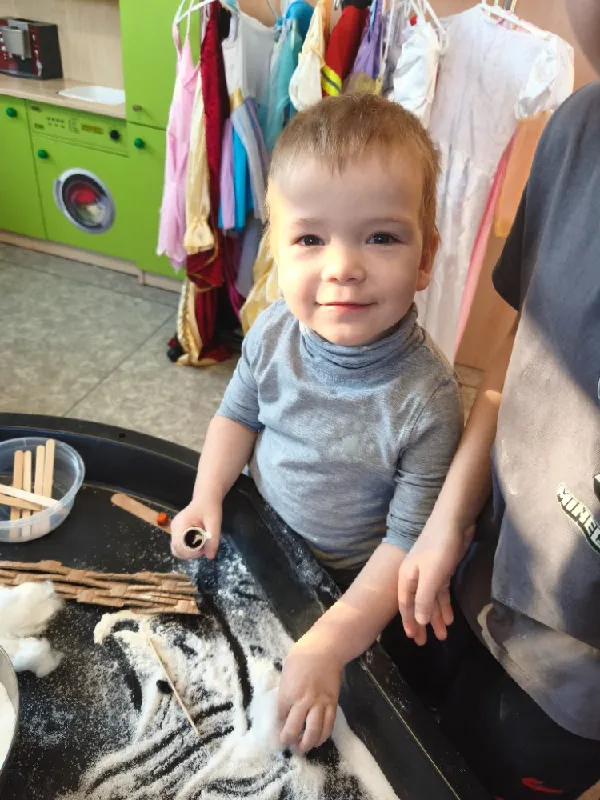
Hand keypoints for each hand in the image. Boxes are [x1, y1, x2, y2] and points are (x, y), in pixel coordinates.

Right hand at [170, 497, 221, 559]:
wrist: (206, 498)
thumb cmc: (210, 508)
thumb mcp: (215, 523)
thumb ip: (212, 539)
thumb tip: (210, 557)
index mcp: (181, 523)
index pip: (179, 545)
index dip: (191, 552)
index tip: (203, 550)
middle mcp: (174, 527)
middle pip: (177, 550)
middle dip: (191, 554)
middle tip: (204, 548)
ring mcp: (174, 530)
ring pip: (177, 550)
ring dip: (189, 553)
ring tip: (202, 545)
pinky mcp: (177, 532)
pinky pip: (180, 546)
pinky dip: (188, 549)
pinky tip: (198, 543)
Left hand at [277, 635, 342, 753]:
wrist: (325, 649)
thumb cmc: (301, 657)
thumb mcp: (286, 673)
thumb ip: (285, 692)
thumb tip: (283, 707)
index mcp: (288, 693)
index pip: (280, 717)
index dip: (278, 727)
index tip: (277, 731)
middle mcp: (303, 701)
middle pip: (294, 729)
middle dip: (289, 740)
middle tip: (287, 744)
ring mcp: (319, 704)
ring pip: (314, 731)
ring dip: (307, 743)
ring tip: (302, 747)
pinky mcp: (332, 704)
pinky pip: (329, 725)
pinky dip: (323, 735)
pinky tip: (318, 739)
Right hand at [397, 518, 474, 644]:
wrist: (453, 523)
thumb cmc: (439, 549)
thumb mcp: (431, 576)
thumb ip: (424, 599)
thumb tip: (418, 622)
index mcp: (407, 578)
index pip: (406, 605)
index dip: (409, 621)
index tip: (412, 638)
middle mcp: (415, 577)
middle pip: (417, 605)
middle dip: (421, 623)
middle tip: (424, 644)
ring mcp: (429, 574)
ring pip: (430, 601)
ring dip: (435, 617)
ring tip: (442, 636)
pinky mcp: (441, 571)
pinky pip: (440, 593)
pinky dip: (444, 605)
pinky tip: (449, 618)